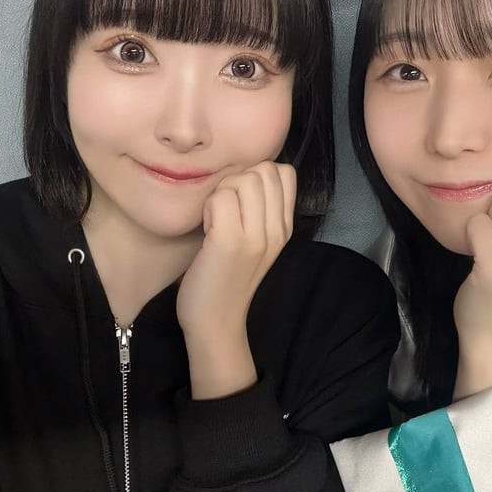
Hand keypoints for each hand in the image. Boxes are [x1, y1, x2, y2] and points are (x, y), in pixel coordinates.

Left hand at [176, 161, 296, 397]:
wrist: (216, 322)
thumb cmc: (226, 278)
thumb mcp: (255, 242)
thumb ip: (259, 210)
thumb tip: (245, 173)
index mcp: (284, 227)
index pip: (284, 172)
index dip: (257, 174)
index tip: (241, 200)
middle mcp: (276, 230)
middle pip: (264, 169)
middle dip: (238, 179)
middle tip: (225, 209)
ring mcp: (256, 236)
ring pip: (243, 179)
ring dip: (222, 192)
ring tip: (216, 219)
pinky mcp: (230, 242)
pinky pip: (220, 197)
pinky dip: (208, 207)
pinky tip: (206, 229)